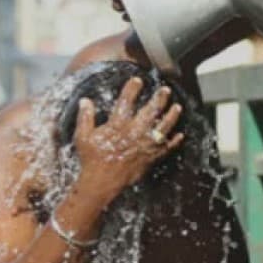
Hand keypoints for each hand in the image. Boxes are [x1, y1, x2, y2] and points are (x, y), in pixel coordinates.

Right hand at [73, 77, 183, 195]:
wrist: (102, 182)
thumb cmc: (92, 159)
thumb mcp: (83, 137)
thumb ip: (85, 118)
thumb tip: (85, 101)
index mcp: (117, 125)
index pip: (126, 101)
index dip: (132, 89)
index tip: (137, 80)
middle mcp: (134, 132)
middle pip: (150, 111)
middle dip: (159, 99)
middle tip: (165, 90)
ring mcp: (144, 145)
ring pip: (162, 127)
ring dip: (171, 116)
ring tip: (177, 107)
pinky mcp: (150, 157)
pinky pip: (166, 148)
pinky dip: (174, 141)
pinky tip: (180, 135)